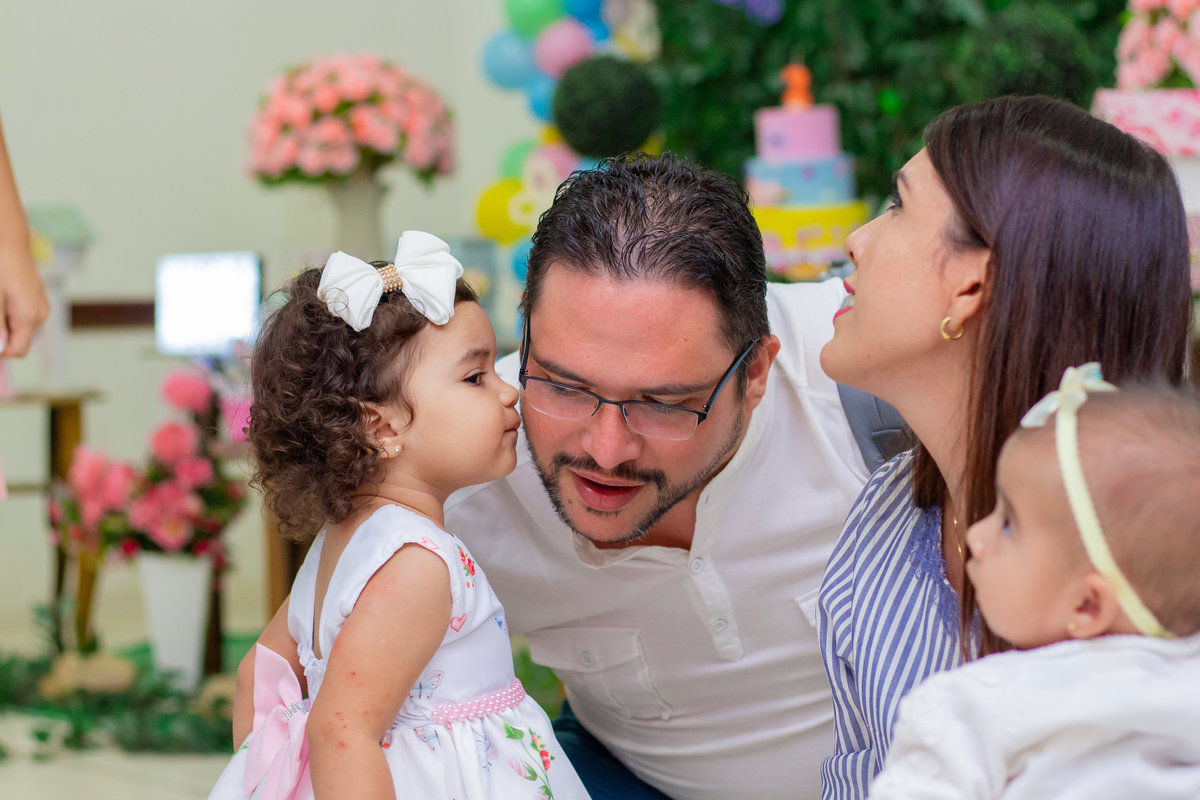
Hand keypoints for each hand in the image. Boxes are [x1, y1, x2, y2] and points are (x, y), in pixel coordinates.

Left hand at [0, 240, 48, 356]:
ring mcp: (39, 307)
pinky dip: (5, 313)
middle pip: (16, 341)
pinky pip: (19, 316)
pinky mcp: (34, 299)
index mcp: (31, 316)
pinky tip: (0, 297)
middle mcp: (39, 315)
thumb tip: (0, 350)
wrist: (8, 238)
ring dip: (0, 322)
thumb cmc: (0, 264)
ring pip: (16, 329)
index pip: (16, 351)